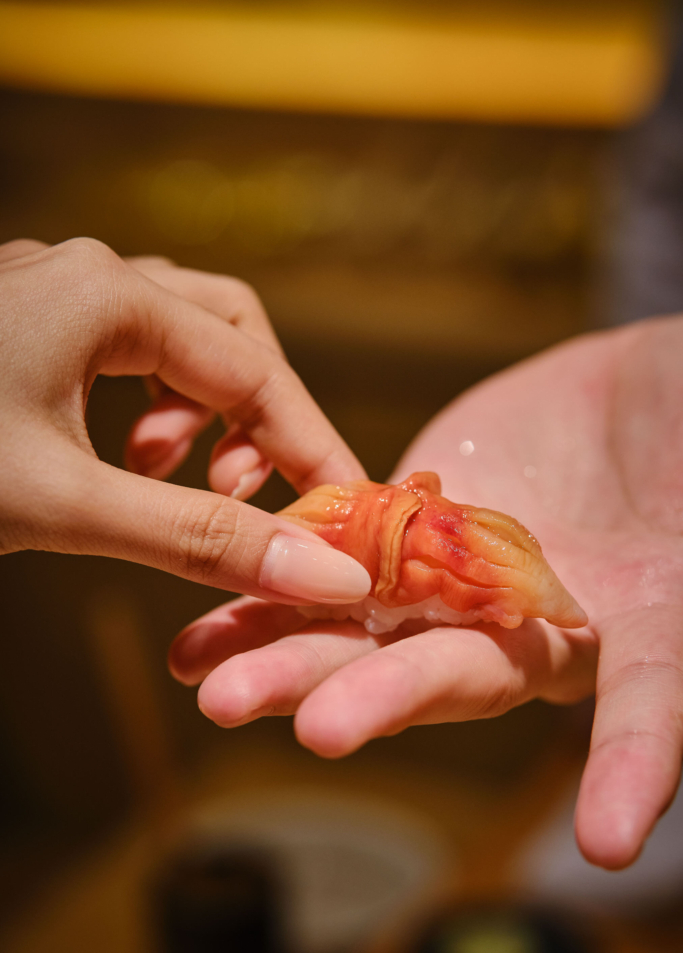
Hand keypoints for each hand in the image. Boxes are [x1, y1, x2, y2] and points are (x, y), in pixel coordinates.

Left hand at [0, 238, 369, 604]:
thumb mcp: (66, 506)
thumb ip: (198, 539)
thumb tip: (325, 574)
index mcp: (105, 294)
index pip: (255, 371)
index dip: (312, 450)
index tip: (348, 517)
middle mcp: (84, 275)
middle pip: (226, 333)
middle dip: (250, 419)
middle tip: (231, 490)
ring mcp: (49, 296)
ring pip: (172, 339)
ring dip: (194, 413)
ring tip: (155, 476)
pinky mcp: (22, 327)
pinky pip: (119, 352)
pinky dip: (146, 407)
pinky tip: (116, 459)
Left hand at [171, 316, 682, 869]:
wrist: (650, 389)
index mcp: (638, 630)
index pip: (650, 704)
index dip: (640, 762)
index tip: (616, 838)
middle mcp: (536, 624)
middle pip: (462, 670)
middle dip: (386, 699)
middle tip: (308, 728)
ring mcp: (462, 576)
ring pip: (372, 626)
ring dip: (294, 657)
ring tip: (211, 684)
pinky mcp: (409, 521)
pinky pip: (334, 560)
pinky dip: (270, 589)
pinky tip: (204, 621)